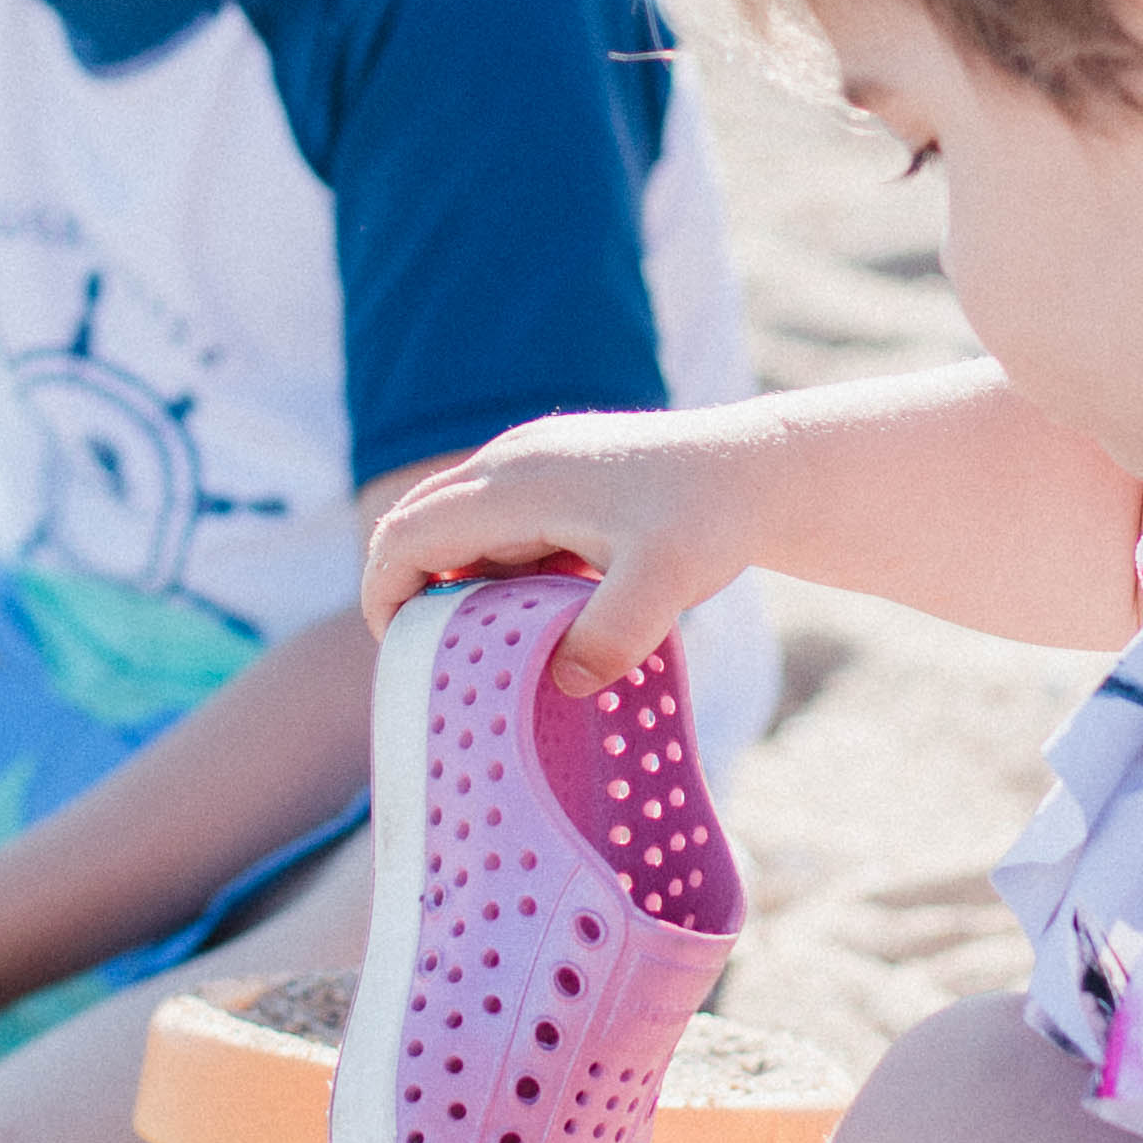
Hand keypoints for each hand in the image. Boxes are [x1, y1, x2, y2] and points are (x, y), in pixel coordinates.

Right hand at [363, 404, 783, 682]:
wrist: (759, 468)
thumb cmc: (710, 520)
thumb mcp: (668, 583)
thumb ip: (614, 634)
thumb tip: (565, 683)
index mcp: (516, 483)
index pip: (409, 533)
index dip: (384, 592)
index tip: (395, 652)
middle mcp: (511, 461)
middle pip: (418, 521)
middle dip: (406, 588)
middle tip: (428, 658)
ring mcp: (533, 460)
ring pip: (459, 522)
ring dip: (456, 579)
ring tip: (487, 644)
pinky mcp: (556, 470)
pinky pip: (497, 520)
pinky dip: (494, 565)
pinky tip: (538, 609)